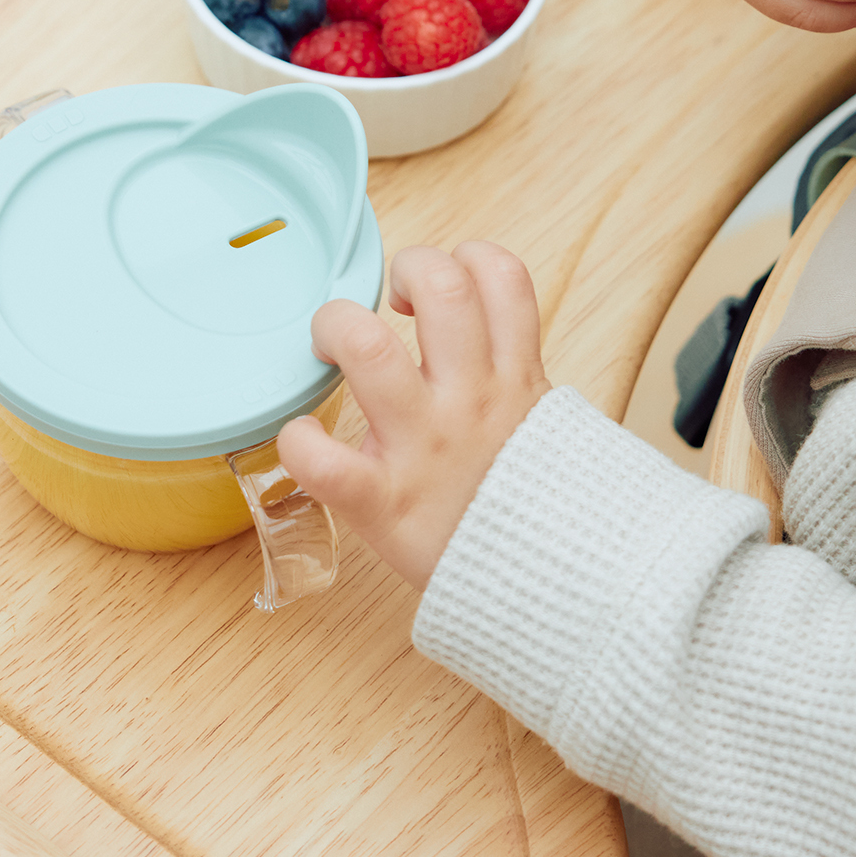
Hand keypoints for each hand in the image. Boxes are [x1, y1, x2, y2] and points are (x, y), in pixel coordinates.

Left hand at [278, 241, 552, 593]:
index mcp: (516, 382)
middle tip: (387, 305)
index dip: (465, 258)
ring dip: (336, 326)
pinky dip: (299, 444)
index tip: (441, 294)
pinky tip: (303, 442)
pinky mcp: (385, 504)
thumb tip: (502, 345)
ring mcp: (425, 448)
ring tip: (332, 345)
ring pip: (368, 347)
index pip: (501, 276)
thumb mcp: (551, 434)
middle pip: (440, 287)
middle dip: (405, 270)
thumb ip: (521, 384)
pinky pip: (324, 461)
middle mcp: (471, 402)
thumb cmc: (536, 515)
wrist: (556, 598)